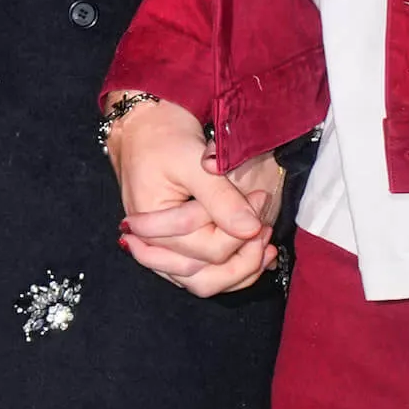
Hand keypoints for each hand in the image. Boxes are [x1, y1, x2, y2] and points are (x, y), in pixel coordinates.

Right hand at [107, 95, 280, 297]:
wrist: (143, 127)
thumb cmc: (162, 137)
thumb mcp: (191, 161)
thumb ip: (219, 198)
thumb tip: (251, 229)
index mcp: (150, 228)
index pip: (208, 249)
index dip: (241, 230)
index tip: (261, 198)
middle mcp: (153, 248)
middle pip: (205, 277)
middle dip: (243, 258)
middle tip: (265, 229)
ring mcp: (162, 252)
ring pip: (203, 282)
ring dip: (237, 271)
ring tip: (265, 249)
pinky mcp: (173, 248)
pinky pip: (200, 274)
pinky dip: (227, 271)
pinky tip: (252, 255)